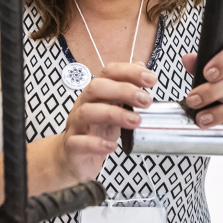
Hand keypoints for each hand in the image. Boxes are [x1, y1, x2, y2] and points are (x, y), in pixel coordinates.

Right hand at [59, 62, 155, 182]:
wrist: (74, 157)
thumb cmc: (96, 130)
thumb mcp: (114, 108)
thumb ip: (126, 89)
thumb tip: (140, 65)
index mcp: (96, 93)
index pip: (108, 73)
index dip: (129, 72)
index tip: (151, 79)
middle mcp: (84, 104)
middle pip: (96, 87)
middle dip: (123, 90)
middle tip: (146, 100)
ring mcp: (76, 124)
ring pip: (87, 112)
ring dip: (114, 114)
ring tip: (135, 121)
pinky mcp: (72, 146)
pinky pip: (79, 142)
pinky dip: (96, 144)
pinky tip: (112, 146)